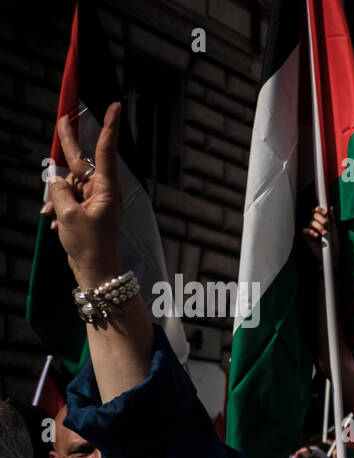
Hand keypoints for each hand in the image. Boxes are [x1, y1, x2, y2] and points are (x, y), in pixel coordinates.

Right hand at [46, 102, 123, 285]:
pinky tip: (57, 225)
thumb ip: (59, 192)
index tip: (114, 106)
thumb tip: (55, 179)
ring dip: (57, 198)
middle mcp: (101, 191)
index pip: (106, 151)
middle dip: (70, 142)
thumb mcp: (69, 216)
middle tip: (62, 116)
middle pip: (81, 161)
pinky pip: (66, 200)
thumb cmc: (89, 245)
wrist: (96, 272)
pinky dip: (58, 210)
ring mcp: (93, 200)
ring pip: (67, 185)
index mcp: (106, 189)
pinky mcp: (85, 210)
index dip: (108, 127)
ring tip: (58, 218)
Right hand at [302, 205, 329, 264]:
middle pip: (314, 215)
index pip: (318, 212)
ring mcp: (311, 231)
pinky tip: (317, 235)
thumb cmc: (334, 244)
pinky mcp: (307, 238)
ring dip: (319, 226)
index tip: (325, 212)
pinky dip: (311, 231)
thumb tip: (330, 207)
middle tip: (327, 224)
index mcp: (322, 222)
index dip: (320, 209)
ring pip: (311, 222)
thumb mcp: (335, 230)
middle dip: (321, 218)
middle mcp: (316, 225)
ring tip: (325, 233)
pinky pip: (305, 231)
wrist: (332, 256)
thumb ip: (332, 219)